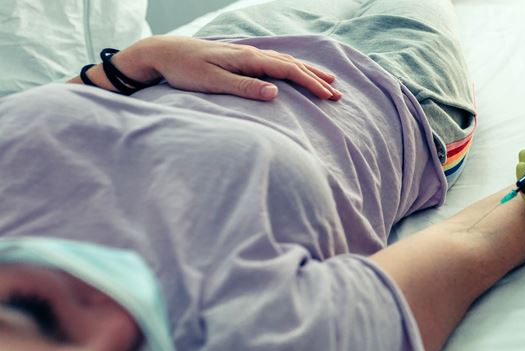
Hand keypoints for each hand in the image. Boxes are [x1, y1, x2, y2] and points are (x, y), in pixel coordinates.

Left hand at [112, 36, 341, 100]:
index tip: (329, 97)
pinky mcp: (239, 58)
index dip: (312, 83)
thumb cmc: (184, 70)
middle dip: (317, 79)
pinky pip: (273, 62)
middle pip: (292, 64)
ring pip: (285, 61)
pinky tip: (294, 72)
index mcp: (248, 59)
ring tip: (326, 81)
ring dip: (307, 72)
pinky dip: (291, 68)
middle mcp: (250, 53)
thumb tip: (276, 92)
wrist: (161, 52)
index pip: (289, 70)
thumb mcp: (213, 82)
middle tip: (337, 93)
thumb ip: (245, 87)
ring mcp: (245, 54)